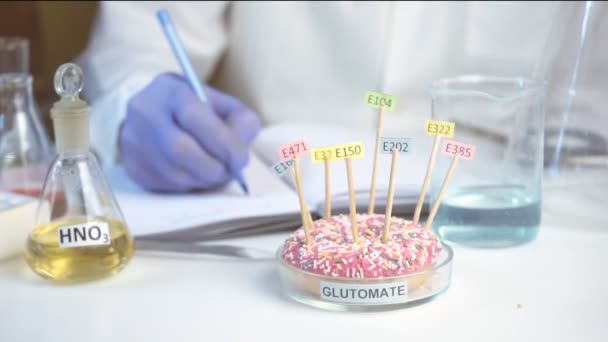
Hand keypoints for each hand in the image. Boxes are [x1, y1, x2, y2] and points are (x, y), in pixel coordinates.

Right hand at [120, 73, 260, 191]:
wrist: (152, 115)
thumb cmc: (195, 110)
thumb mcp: (219, 104)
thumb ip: (239, 121)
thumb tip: (240, 154)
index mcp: (169, 90)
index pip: (194, 116)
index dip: (222, 142)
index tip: (240, 159)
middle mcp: (145, 113)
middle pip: (180, 149)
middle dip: (213, 167)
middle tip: (229, 171)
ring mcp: (134, 141)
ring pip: (174, 173)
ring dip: (203, 179)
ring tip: (214, 172)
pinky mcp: (133, 167)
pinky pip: (166, 186)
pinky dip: (189, 186)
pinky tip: (194, 175)